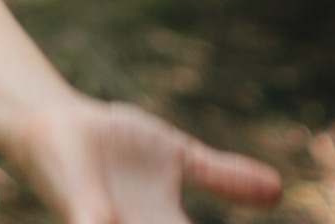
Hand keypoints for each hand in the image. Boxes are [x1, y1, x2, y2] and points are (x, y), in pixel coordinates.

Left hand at [12, 94, 283, 223]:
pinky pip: (94, 223)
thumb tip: (279, 188)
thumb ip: (222, 177)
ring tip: (142, 221)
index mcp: (167, 222)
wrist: (55, 122)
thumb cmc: (114, 143)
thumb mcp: (178, 157)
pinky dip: (101, 221)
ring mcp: (109, 223)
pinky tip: (107, 220)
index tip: (269, 221)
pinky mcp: (79, 207)